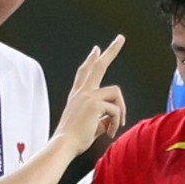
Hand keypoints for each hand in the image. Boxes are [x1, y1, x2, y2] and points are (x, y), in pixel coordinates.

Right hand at [54, 35, 127, 152]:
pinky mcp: (95, 104)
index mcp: (78, 95)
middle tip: (120, 38)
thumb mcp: (88, 125)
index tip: (96, 49)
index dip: (91, 59)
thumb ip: (100, 119)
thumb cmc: (73, 139)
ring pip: (116, 91)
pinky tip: (109, 132)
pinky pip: (116, 110)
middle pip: (98, 65)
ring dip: (121, 110)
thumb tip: (111, 120)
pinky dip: (117, 123)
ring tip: (115, 126)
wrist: (64, 145)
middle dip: (111, 50)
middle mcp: (82, 92)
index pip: (85, 72)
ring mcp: (88, 96)